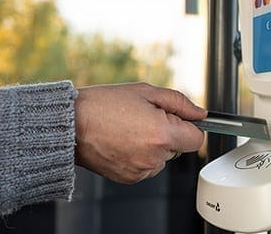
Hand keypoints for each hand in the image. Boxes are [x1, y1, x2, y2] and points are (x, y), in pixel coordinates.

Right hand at [74, 82, 205, 183]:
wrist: (70, 125)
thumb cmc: (102, 105)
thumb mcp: (145, 92)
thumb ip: (179, 102)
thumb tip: (200, 113)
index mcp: (162, 133)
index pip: (197, 138)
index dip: (189, 126)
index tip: (178, 118)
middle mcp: (154, 156)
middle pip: (179, 147)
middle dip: (168, 133)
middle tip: (144, 118)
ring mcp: (142, 170)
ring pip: (162, 157)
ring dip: (154, 145)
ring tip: (129, 129)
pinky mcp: (130, 178)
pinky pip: (147, 166)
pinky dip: (140, 155)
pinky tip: (123, 141)